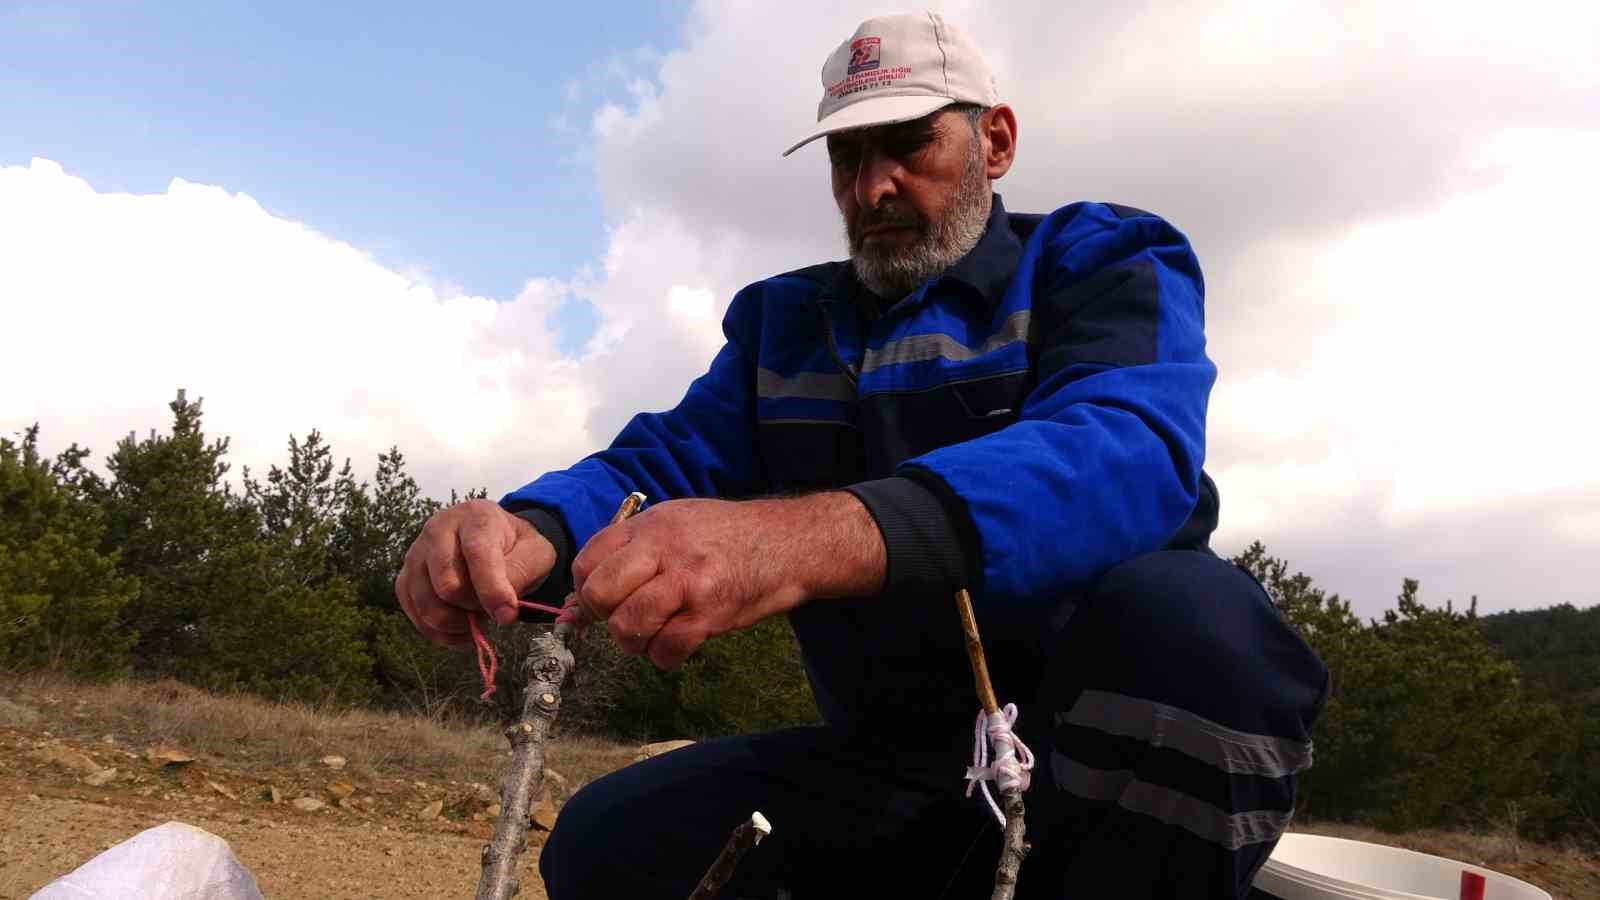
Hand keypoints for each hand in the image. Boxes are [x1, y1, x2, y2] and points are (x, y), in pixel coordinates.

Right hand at [395, 499, 556, 646]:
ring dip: (457, 624)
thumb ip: (521, 575)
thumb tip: (501, 612)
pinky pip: (416, 615)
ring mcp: (416, 554)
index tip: (507, 616)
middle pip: (448, 586)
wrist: (495, 541)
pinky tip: (461, 628)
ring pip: (428, 605)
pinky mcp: (405, 578)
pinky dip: (441, 632)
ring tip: (478, 617)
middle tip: (491, 607)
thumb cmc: (516, 548)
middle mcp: (438, 530)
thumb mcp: (535, 553)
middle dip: (474, 608)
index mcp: (476, 517)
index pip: (477, 554)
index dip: (492, 590)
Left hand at [571, 493, 884, 669]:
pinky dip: (664, 656)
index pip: (588, 560)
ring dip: (633, 642)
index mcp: (651, 524)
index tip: (601, 602)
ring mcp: (688, 581)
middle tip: (625, 619)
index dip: (585, 589)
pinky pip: (666, 649)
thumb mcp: (678, 522)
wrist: (789, 543)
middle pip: (600, 593)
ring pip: (628, 625)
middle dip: (603, 617)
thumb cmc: (731, 536)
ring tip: (652, 635)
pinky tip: (677, 646)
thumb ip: (633, 549)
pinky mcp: (711, 612)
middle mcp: (664, 548)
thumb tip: (583, 598)